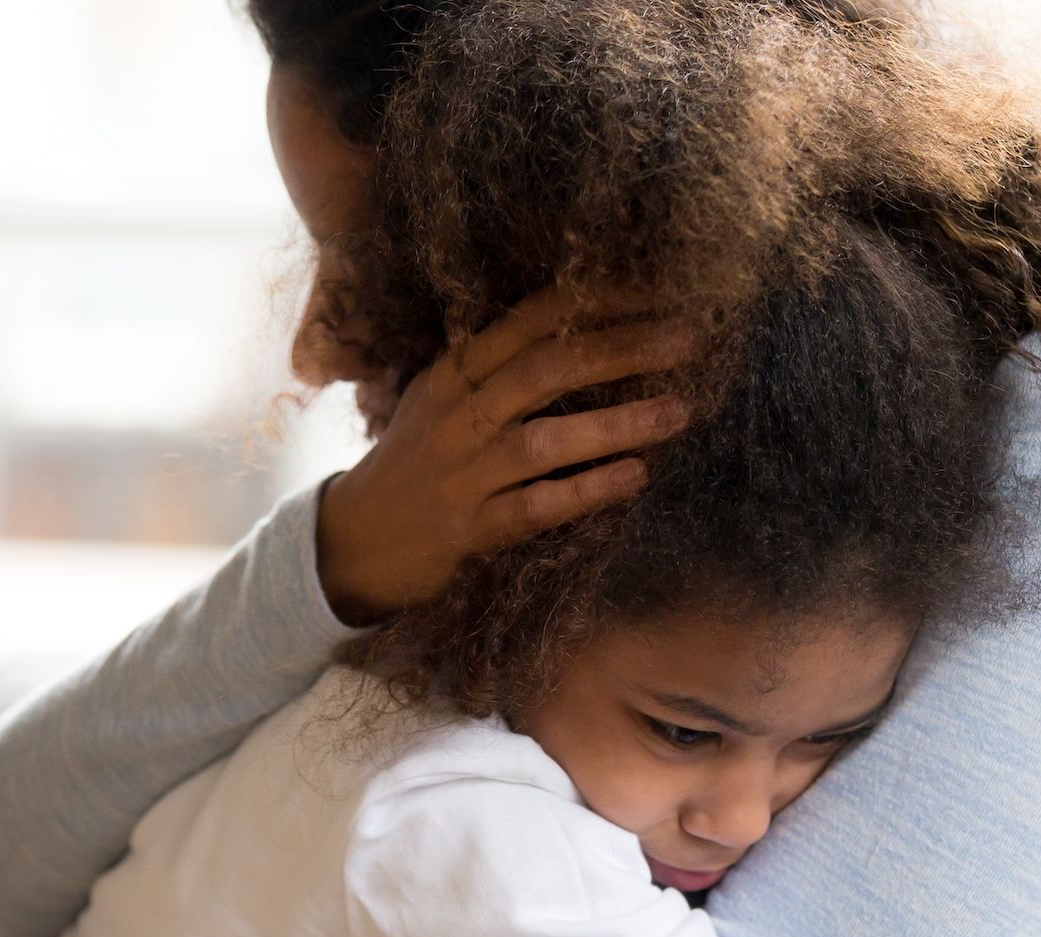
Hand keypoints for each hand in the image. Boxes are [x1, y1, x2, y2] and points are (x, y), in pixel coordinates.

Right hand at [315, 288, 696, 624]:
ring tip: (680, 410)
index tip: (658, 289)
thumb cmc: (415, 464)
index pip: (532, 319)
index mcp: (455, 372)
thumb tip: (586, 330)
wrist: (352, 543)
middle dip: (623, 349)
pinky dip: (588, 490)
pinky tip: (636, 477)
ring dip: (618, 422)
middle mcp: (457, 414)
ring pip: (545, 438)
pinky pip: (536, 506)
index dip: (597, 300)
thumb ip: (499, 368)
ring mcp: (462, 474)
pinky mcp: (470, 530)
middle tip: (688, 340)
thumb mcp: (442, 400)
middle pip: (547, 368)